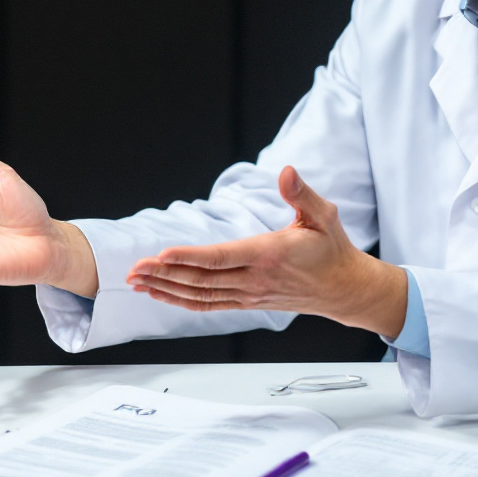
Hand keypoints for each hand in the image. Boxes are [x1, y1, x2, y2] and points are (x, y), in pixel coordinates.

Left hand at [125, 166, 406, 337]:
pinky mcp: (246, 303)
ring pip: (200, 295)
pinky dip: (182, 300)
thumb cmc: (331, 249)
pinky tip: (162, 294)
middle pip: (202, 280)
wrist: (343, 288)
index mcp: (268, 255)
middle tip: (134, 269)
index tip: (163, 254)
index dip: (190, 257)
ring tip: (138, 282)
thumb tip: (287, 171)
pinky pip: (209, 305)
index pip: (221, 257)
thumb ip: (301, 194)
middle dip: (164, 274)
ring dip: (166, 288)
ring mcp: (249, 295)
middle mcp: (255, 280)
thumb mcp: (323, 215)